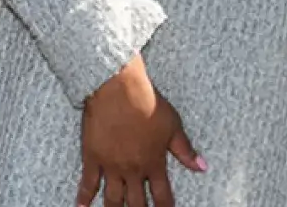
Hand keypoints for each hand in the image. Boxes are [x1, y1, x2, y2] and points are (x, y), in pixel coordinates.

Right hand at [77, 54, 204, 206]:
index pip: (162, 197)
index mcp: (154, 163)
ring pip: (113, 199)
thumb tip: (202, 167)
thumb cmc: (148, 103)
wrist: (119, 90)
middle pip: (137, 203)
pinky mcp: (93, 158)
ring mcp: (111, 166)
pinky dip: (84, 198)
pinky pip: (88, 183)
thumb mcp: (173, 126)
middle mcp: (133, 170)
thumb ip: (185, 150)